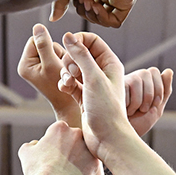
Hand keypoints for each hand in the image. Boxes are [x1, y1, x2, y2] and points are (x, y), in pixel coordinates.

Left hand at [18, 24, 77, 124]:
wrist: (69, 106)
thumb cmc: (61, 88)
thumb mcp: (51, 63)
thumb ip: (44, 44)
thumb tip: (37, 26)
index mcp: (24, 65)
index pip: (35, 40)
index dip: (48, 45)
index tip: (55, 58)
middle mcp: (28, 66)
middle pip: (43, 43)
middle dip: (55, 51)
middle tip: (59, 66)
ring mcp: (38, 68)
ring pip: (51, 49)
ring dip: (60, 56)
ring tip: (62, 71)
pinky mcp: (46, 70)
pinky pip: (56, 56)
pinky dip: (62, 61)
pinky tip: (63, 73)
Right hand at [18, 120, 99, 174]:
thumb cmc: (38, 170)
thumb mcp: (25, 153)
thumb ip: (30, 145)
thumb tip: (35, 144)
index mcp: (60, 128)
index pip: (58, 132)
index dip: (53, 143)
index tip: (50, 153)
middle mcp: (76, 133)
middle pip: (73, 139)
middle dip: (68, 148)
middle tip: (60, 163)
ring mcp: (88, 148)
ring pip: (83, 152)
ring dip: (77, 158)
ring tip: (67, 171)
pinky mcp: (95, 163)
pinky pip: (90, 165)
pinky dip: (84, 170)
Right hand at [51, 0, 136, 27]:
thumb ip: (61, 3)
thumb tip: (54, 18)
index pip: (86, 7)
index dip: (79, 7)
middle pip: (94, 14)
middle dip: (85, 10)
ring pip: (104, 19)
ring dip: (92, 14)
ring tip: (88, 0)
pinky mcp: (127, 0)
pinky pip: (115, 21)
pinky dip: (103, 18)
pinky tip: (96, 6)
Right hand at [58, 32, 129, 160]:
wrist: (106, 138)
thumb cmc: (106, 109)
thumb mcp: (93, 78)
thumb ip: (81, 55)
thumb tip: (68, 36)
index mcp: (110, 63)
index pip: (92, 40)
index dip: (78, 41)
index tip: (68, 47)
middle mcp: (102, 72)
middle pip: (80, 53)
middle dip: (70, 59)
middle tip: (72, 71)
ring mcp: (92, 85)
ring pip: (72, 69)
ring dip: (65, 72)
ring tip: (68, 82)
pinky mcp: (83, 96)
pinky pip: (69, 83)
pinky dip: (65, 84)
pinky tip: (65, 89)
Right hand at [124, 66, 174, 136]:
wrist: (123, 136)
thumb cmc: (138, 123)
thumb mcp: (156, 108)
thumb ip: (164, 90)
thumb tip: (169, 70)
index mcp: (143, 82)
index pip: (154, 72)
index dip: (158, 88)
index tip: (154, 104)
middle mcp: (132, 79)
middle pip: (147, 73)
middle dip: (149, 94)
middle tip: (143, 109)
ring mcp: (121, 83)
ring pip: (137, 79)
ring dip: (139, 100)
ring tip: (133, 111)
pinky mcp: (111, 90)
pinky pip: (127, 87)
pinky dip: (130, 103)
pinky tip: (124, 110)